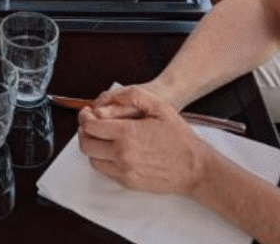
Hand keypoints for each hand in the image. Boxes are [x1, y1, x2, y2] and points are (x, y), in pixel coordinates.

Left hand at [78, 86, 208, 196]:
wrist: (195, 168)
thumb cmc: (179, 136)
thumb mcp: (159, 106)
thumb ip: (132, 96)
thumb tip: (108, 99)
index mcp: (127, 132)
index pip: (89, 126)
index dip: (85, 117)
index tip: (88, 113)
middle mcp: (122, 153)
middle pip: (86, 144)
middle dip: (84, 132)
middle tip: (91, 125)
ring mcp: (124, 170)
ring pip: (92, 159)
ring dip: (92, 147)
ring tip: (102, 138)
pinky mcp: (128, 182)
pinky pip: (104, 171)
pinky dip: (102, 160)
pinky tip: (113, 151)